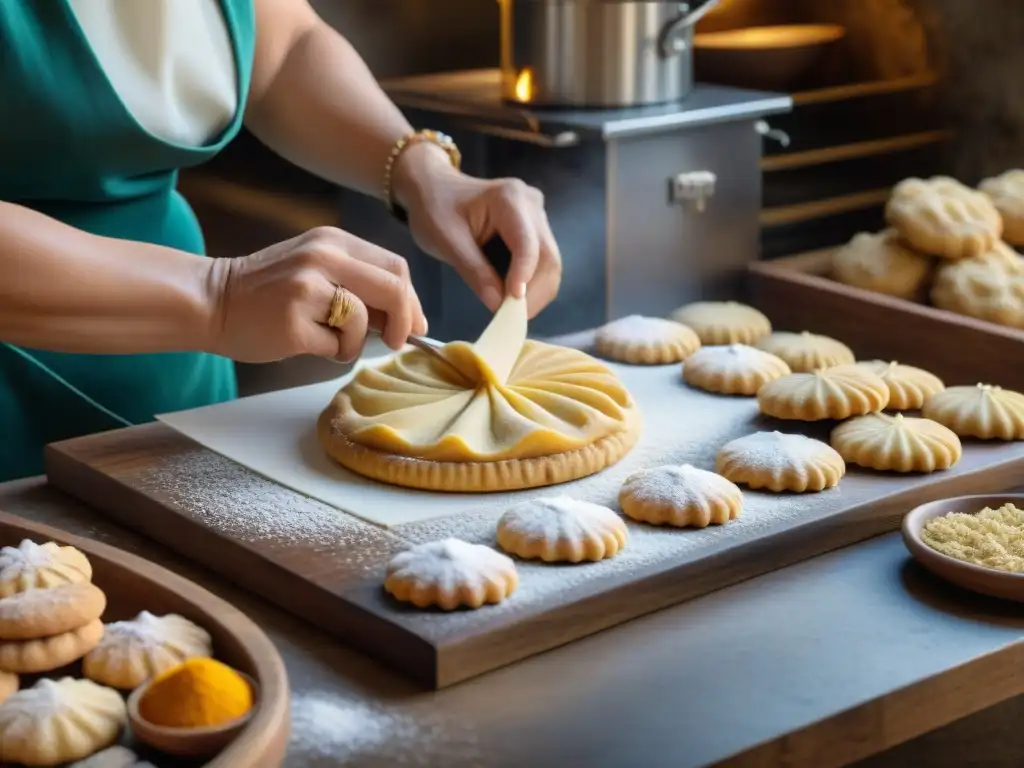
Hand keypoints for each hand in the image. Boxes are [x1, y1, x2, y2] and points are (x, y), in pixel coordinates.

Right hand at [206, 227, 426, 362]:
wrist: (211, 301)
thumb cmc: (269, 292)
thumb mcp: (316, 270)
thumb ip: (359, 284)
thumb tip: (409, 318)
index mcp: (333, 242)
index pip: (395, 267)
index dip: (413, 300)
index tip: (415, 325)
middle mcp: (323, 257)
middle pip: (393, 288)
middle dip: (405, 321)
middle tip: (397, 342)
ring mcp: (306, 288)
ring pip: (366, 321)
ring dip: (357, 342)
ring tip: (328, 339)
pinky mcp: (293, 322)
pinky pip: (339, 346)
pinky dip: (334, 353)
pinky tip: (307, 343)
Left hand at [394, 143, 562, 316]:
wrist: (434, 189)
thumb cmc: (435, 209)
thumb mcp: (446, 241)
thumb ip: (474, 272)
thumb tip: (498, 305)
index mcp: (509, 198)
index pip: (527, 244)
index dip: (524, 276)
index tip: (512, 306)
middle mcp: (531, 204)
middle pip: (548, 257)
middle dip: (534, 293)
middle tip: (513, 320)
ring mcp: (537, 216)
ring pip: (550, 263)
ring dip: (536, 293)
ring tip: (512, 313)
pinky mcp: (536, 230)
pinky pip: (543, 263)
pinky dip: (532, 285)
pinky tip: (514, 300)